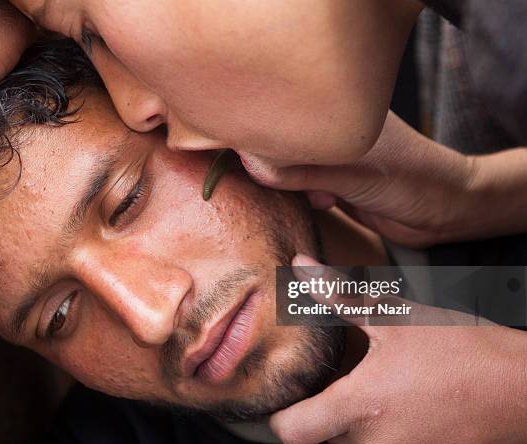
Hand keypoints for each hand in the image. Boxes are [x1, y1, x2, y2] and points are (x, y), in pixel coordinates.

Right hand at [241, 112, 484, 247]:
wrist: (444, 212)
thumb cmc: (412, 180)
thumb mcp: (354, 174)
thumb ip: (303, 171)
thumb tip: (255, 168)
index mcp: (341, 109)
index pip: (289, 115)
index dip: (267, 133)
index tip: (249, 154)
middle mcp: (336, 131)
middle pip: (286, 143)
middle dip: (279, 164)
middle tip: (282, 182)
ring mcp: (335, 157)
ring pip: (294, 168)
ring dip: (296, 186)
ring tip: (322, 196)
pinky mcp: (336, 183)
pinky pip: (306, 188)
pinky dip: (308, 198)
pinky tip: (327, 204)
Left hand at [269, 254, 526, 443]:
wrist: (524, 388)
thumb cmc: (465, 351)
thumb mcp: (396, 317)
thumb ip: (338, 296)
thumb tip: (300, 267)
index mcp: (361, 408)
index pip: (290, 432)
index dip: (280, 416)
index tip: (286, 396)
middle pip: (317, 439)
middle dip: (316, 414)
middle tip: (329, 383)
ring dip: (346, 422)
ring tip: (365, 388)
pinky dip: (373, 431)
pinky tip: (391, 402)